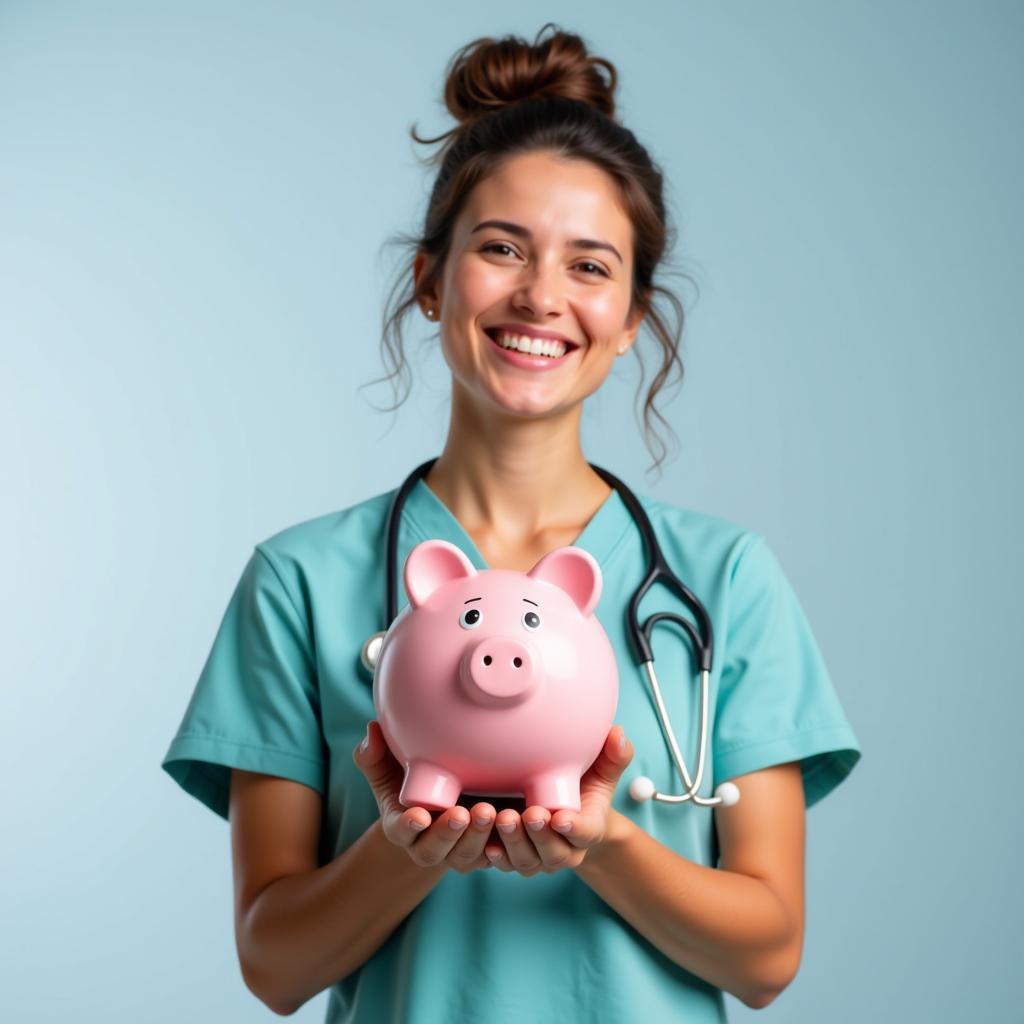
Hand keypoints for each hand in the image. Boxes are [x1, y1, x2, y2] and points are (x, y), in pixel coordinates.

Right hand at [352, 721, 495, 873]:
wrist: (443, 803)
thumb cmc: (411, 782)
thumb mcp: (389, 769)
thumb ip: (375, 753)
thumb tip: (372, 729)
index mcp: (402, 826)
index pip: (400, 830)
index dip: (408, 825)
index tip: (419, 815)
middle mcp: (427, 845)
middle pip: (435, 849)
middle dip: (448, 833)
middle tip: (460, 813)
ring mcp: (457, 852)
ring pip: (467, 854)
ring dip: (478, 835)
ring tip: (488, 812)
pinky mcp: (484, 852)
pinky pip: (495, 856)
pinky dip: (504, 845)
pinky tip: (513, 824)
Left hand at [484, 725, 633, 875]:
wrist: (565, 813)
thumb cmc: (584, 788)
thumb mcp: (602, 771)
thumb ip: (613, 755)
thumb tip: (617, 733)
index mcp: (589, 829)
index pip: (586, 832)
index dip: (574, 828)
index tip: (561, 817)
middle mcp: (564, 850)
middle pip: (554, 852)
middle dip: (540, 835)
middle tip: (530, 813)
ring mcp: (537, 858)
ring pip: (525, 860)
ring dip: (513, 842)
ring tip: (503, 818)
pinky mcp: (513, 858)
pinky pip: (502, 862)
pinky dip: (493, 853)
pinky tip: (486, 841)